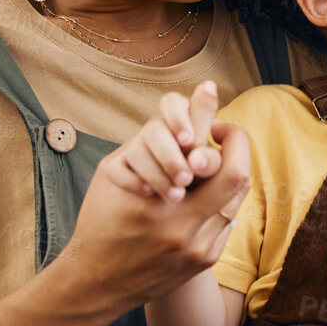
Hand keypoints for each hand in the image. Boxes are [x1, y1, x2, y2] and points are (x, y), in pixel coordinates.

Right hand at [56, 89, 250, 313]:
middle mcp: (185, 229)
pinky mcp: (204, 261)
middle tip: (221, 136)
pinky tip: (202, 192)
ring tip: (208, 164)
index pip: (224, 162)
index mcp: (161, 201)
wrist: (96, 282)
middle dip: (235, 150)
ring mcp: (199, 249)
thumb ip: (159, 137)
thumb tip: (205, 93)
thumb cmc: (102, 217)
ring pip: (235, 199)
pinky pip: (227, 220)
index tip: (214, 124)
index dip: (227, 135)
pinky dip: (218, 199)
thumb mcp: (118, 170)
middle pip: (238, 179)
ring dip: (226, 174)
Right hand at [106, 82, 225, 201]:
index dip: (178, 116)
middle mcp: (156, 132)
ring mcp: (133, 150)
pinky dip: (133, 181)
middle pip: (154, 127)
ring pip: (136, 149)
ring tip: (176, 195)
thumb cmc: (196, 194)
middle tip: (186, 179)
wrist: (155, 222)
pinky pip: (116, 169)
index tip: (188, 141)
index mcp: (182, 124)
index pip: (172, 102)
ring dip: (158, 173)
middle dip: (170, 154)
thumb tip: (201, 154)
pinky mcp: (114, 170)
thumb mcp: (209, 176)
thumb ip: (212, 160)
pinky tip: (149, 193)